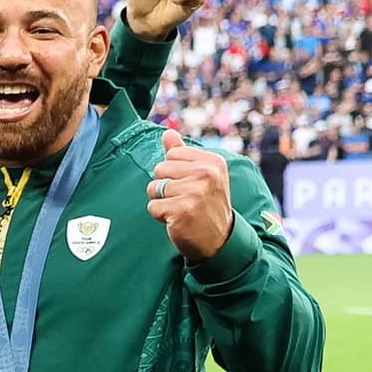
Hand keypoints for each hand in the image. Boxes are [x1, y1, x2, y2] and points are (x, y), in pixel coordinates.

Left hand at [145, 126, 233, 260]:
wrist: (219, 239)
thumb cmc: (206, 204)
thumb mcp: (201, 175)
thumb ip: (182, 153)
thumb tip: (167, 133)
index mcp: (212, 161)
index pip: (172, 154)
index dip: (173, 172)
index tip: (190, 184)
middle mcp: (206, 174)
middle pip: (160, 169)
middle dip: (164, 186)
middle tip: (184, 199)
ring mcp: (194, 192)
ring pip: (153, 188)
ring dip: (161, 202)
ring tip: (181, 209)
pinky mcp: (181, 210)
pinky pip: (152, 206)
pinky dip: (159, 215)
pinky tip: (176, 219)